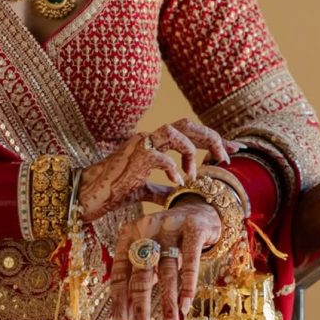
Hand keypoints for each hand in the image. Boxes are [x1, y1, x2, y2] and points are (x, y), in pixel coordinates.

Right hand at [77, 118, 240, 221]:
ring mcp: (139, 146)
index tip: (235, 149)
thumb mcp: (142, 191)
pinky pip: (158, 156)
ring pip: (173, 131)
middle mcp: (148, 138)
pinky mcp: (132, 159)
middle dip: (211, 138)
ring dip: (190, 150)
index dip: (214, 139)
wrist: (84, 195)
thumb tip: (175, 193)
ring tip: (194, 172)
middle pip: (186, 124)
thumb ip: (159, 189)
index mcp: (152, 144)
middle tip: (225, 157)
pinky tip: (177, 183)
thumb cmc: (110, 192)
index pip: (189, 132)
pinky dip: (172, 169)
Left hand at [110, 198, 220, 319]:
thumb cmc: (169, 240)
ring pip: (166, 273)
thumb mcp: (149, 255)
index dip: (118, 304)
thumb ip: (136, 281)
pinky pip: (190, 261)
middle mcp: (145, 230)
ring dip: (168, 305)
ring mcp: (169, 227)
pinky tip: (186, 307)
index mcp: (128, 237)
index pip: (119, 275)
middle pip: (140, 277)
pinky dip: (187, 286)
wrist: (202, 208)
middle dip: (140, 311)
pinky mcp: (193, 229)